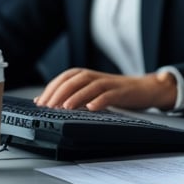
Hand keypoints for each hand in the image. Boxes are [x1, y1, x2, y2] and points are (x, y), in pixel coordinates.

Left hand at [34, 68, 177, 110]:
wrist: (143, 89)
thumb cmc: (114, 92)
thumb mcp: (90, 92)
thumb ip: (71, 95)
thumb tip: (45, 101)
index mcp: (86, 75)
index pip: (64, 78)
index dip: (51, 89)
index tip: (40, 102)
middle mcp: (95, 76)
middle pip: (74, 80)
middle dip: (59, 92)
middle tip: (48, 106)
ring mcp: (109, 83)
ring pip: (90, 85)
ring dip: (76, 96)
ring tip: (65, 107)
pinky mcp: (121, 92)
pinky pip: (109, 94)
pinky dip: (99, 100)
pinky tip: (91, 108)